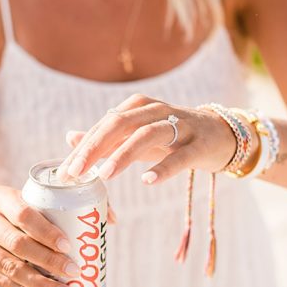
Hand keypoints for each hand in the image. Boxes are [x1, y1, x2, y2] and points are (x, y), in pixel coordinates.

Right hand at [0, 185, 80, 286]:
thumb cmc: (17, 217)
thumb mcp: (33, 202)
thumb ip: (72, 205)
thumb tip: (112, 219)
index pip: (24, 213)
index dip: (46, 231)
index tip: (69, 246)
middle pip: (17, 243)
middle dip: (49, 261)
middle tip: (74, 272)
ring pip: (9, 267)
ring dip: (40, 283)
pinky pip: (0, 282)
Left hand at [57, 94, 239, 184]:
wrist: (221, 135)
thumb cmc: (174, 137)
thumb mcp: (138, 136)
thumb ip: (108, 139)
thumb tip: (70, 138)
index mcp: (138, 106)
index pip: (104, 125)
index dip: (83, 147)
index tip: (65, 172)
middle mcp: (157, 111)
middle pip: (120, 124)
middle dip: (94, 148)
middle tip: (76, 172)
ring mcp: (181, 126)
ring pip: (147, 135)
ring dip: (123, 155)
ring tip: (105, 175)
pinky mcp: (200, 145)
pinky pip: (181, 156)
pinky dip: (164, 167)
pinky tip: (148, 180)